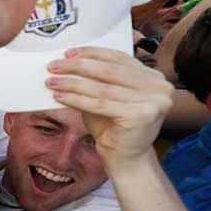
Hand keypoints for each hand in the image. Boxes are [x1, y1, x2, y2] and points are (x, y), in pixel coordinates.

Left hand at [45, 47, 173, 167]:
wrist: (124, 157)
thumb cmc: (112, 126)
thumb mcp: (105, 96)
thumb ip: (96, 79)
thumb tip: (66, 62)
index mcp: (153, 77)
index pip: (119, 58)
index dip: (92, 53)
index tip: (67, 53)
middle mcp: (159, 86)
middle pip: (110, 71)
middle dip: (78, 67)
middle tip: (53, 66)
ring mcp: (155, 100)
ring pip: (103, 88)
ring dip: (72, 83)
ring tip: (51, 82)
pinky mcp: (142, 115)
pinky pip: (101, 103)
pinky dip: (77, 99)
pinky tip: (59, 97)